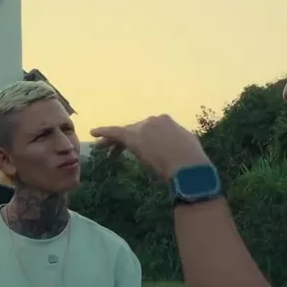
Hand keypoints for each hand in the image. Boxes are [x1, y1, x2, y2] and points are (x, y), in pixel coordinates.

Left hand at [89, 115, 210, 181]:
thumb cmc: (192, 161)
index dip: (141, 140)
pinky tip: (94, 132)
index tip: (137, 149)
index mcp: (167, 121)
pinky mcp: (133, 137)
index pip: (148, 130)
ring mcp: (143, 127)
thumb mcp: (187, 147)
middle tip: (115, 151)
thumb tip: (177, 149)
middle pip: (134, 130)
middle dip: (124, 141)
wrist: (189, 165)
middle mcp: (153, 120)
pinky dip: (104, 131)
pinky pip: (115, 132)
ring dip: (112, 141)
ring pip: (123, 133)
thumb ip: (177, 144)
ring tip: (100, 147)